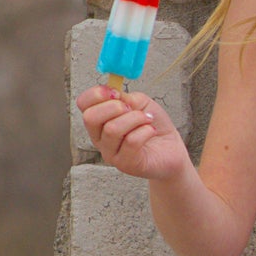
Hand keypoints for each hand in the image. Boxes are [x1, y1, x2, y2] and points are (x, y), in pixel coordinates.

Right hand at [75, 84, 189, 180]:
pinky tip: (152, 131)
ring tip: (147, 120)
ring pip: (112, 129)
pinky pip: (131, 142)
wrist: (172, 149)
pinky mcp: (126, 164)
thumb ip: (124, 96)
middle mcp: (99, 139)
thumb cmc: (153, 126)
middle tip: (131, 108)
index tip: (116, 92)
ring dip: (135, 118)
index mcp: (99, 121)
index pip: (83, 103)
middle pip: (90, 118)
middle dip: (114, 107)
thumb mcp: (139, 103)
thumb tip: (114, 91)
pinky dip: (145, 131)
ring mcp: (111, 154)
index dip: (97, 94)